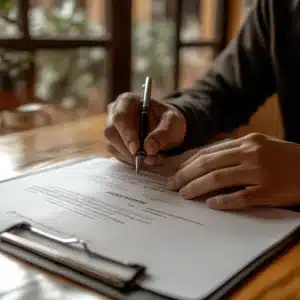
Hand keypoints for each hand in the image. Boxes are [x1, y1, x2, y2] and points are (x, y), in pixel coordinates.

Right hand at [104, 93, 186, 164]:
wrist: (166, 127)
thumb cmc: (168, 120)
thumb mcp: (173, 123)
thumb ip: (163, 133)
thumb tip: (148, 148)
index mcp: (127, 101)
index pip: (120, 116)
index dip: (127, 134)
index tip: (136, 149)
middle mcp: (114, 112)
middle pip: (111, 132)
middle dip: (128, 149)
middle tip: (146, 159)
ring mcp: (111, 127)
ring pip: (112, 145)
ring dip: (130, 156)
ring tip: (150, 159)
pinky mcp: (112, 142)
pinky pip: (116, 154)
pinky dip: (130, 160)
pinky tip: (143, 159)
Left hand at [167, 133, 299, 209]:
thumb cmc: (284, 158)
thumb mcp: (258, 146)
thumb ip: (233, 152)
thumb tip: (204, 162)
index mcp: (246, 141)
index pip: (208, 151)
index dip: (189, 162)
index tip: (176, 171)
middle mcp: (250, 153)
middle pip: (208, 164)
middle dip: (185, 175)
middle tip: (172, 185)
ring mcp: (259, 171)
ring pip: (218, 179)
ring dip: (197, 187)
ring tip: (184, 194)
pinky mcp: (268, 190)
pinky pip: (240, 197)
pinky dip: (223, 201)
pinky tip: (210, 204)